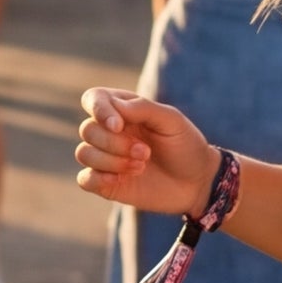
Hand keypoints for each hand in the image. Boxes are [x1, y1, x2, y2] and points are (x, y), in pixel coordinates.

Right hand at [72, 90, 220, 219]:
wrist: (197, 183)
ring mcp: (105, 158)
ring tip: (141, 166)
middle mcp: (109, 132)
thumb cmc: (186, 146)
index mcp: (123, 111)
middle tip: (145, 152)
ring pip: (84, 153)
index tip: (119, 126)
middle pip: (88, 129)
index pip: (93, 99)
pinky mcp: (104, 183)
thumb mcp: (172, 121)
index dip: (99, 110)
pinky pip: (84, 179)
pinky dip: (98, 178)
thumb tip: (114, 107)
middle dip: (115, 143)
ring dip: (112, 161)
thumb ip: (143, 108)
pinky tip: (121, 180)